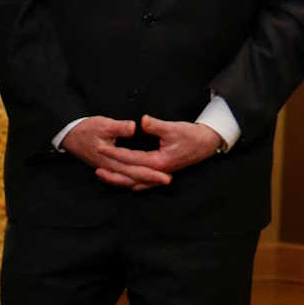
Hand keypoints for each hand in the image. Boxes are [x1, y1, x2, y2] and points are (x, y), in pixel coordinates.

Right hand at [61, 116, 171, 189]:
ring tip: (159, 180)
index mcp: (110, 160)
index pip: (134, 169)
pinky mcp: (108, 167)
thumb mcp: (103, 124)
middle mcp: (110, 168)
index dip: (151, 172)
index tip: (166, 174)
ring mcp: (108, 169)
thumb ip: (119, 127)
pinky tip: (142, 179)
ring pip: (128, 180)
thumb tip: (134, 127)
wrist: (69, 135)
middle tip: (168, 179)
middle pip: (133, 177)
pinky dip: (133, 180)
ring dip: (144, 180)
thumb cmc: (86, 129)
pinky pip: (123, 177)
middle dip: (152, 179)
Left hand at [104, 115, 222, 188]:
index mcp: (159, 162)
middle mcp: (158, 172)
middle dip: (112, 172)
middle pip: (130, 176)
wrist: (207, 143)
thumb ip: (156, 126)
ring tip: (103, 175)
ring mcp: (160, 175)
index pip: (131, 159)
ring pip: (135, 182)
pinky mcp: (162, 173)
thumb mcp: (174, 128)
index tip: (101, 148)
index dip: (115, 154)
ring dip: (118, 180)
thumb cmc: (192, 136)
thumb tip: (142, 121)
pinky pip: (143, 183)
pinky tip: (124, 181)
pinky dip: (131, 182)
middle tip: (96, 166)